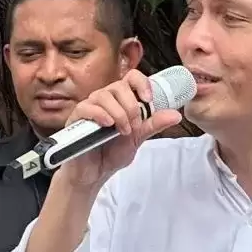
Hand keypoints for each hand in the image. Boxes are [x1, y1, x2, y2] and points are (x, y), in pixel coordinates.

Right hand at [55, 70, 182, 188]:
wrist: (94, 174)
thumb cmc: (111, 154)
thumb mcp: (138, 138)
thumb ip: (153, 125)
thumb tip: (176, 115)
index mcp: (121, 100)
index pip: (131, 78)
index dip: (142, 83)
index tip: (148, 99)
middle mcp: (105, 100)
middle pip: (119, 86)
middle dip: (131, 106)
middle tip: (134, 125)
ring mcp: (89, 107)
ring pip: (103, 95)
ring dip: (118, 113)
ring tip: (122, 131)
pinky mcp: (76, 118)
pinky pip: (86, 107)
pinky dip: (99, 114)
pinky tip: (107, 125)